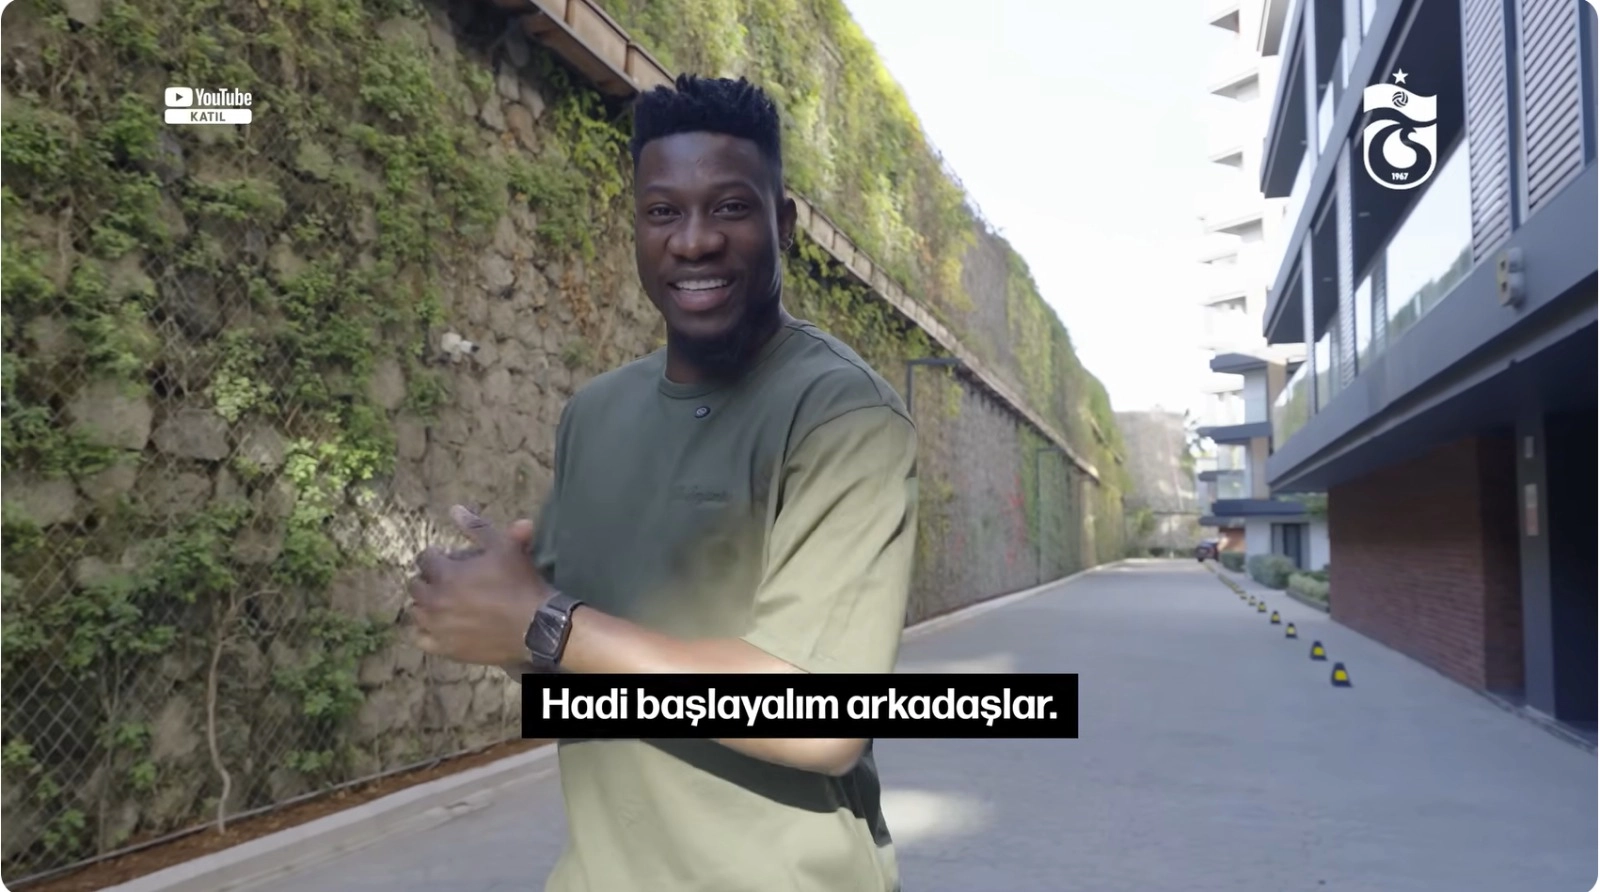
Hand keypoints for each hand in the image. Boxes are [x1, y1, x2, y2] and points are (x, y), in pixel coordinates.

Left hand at [406, 505, 551, 666]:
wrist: (537, 625)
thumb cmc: (520, 583)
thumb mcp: (503, 547)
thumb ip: (477, 527)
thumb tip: (454, 509)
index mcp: (445, 574)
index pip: (425, 558)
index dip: (436, 556)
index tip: (448, 558)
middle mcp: (435, 600)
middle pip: (416, 585)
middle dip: (428, 579)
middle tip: (446, 580)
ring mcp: (437, 627)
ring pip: (415, 611)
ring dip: (425, 603)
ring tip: (442, 601)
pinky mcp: (445, 648)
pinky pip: (420, 638)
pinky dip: (425, 630)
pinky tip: (439, 625)